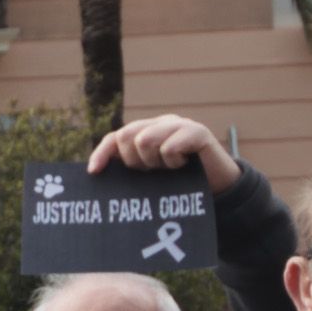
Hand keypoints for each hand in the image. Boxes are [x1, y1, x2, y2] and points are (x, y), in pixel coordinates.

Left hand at [88, 113, 241, 195]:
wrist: (218, 186)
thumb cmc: (178, 183)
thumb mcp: (148, 177)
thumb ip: (128, 169)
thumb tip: (94, 175)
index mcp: (145, 132)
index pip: (115, 138)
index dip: (102, 153)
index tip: (94, 172)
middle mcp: (160, 124)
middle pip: (126, 136)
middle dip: (134, 161)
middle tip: (152, 171)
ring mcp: (179, 124)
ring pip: (145, 140)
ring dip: (154, 162)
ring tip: (168, 168)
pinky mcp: (197, 131)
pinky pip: (169, 147)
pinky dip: (173, 162)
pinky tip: (183, 166)